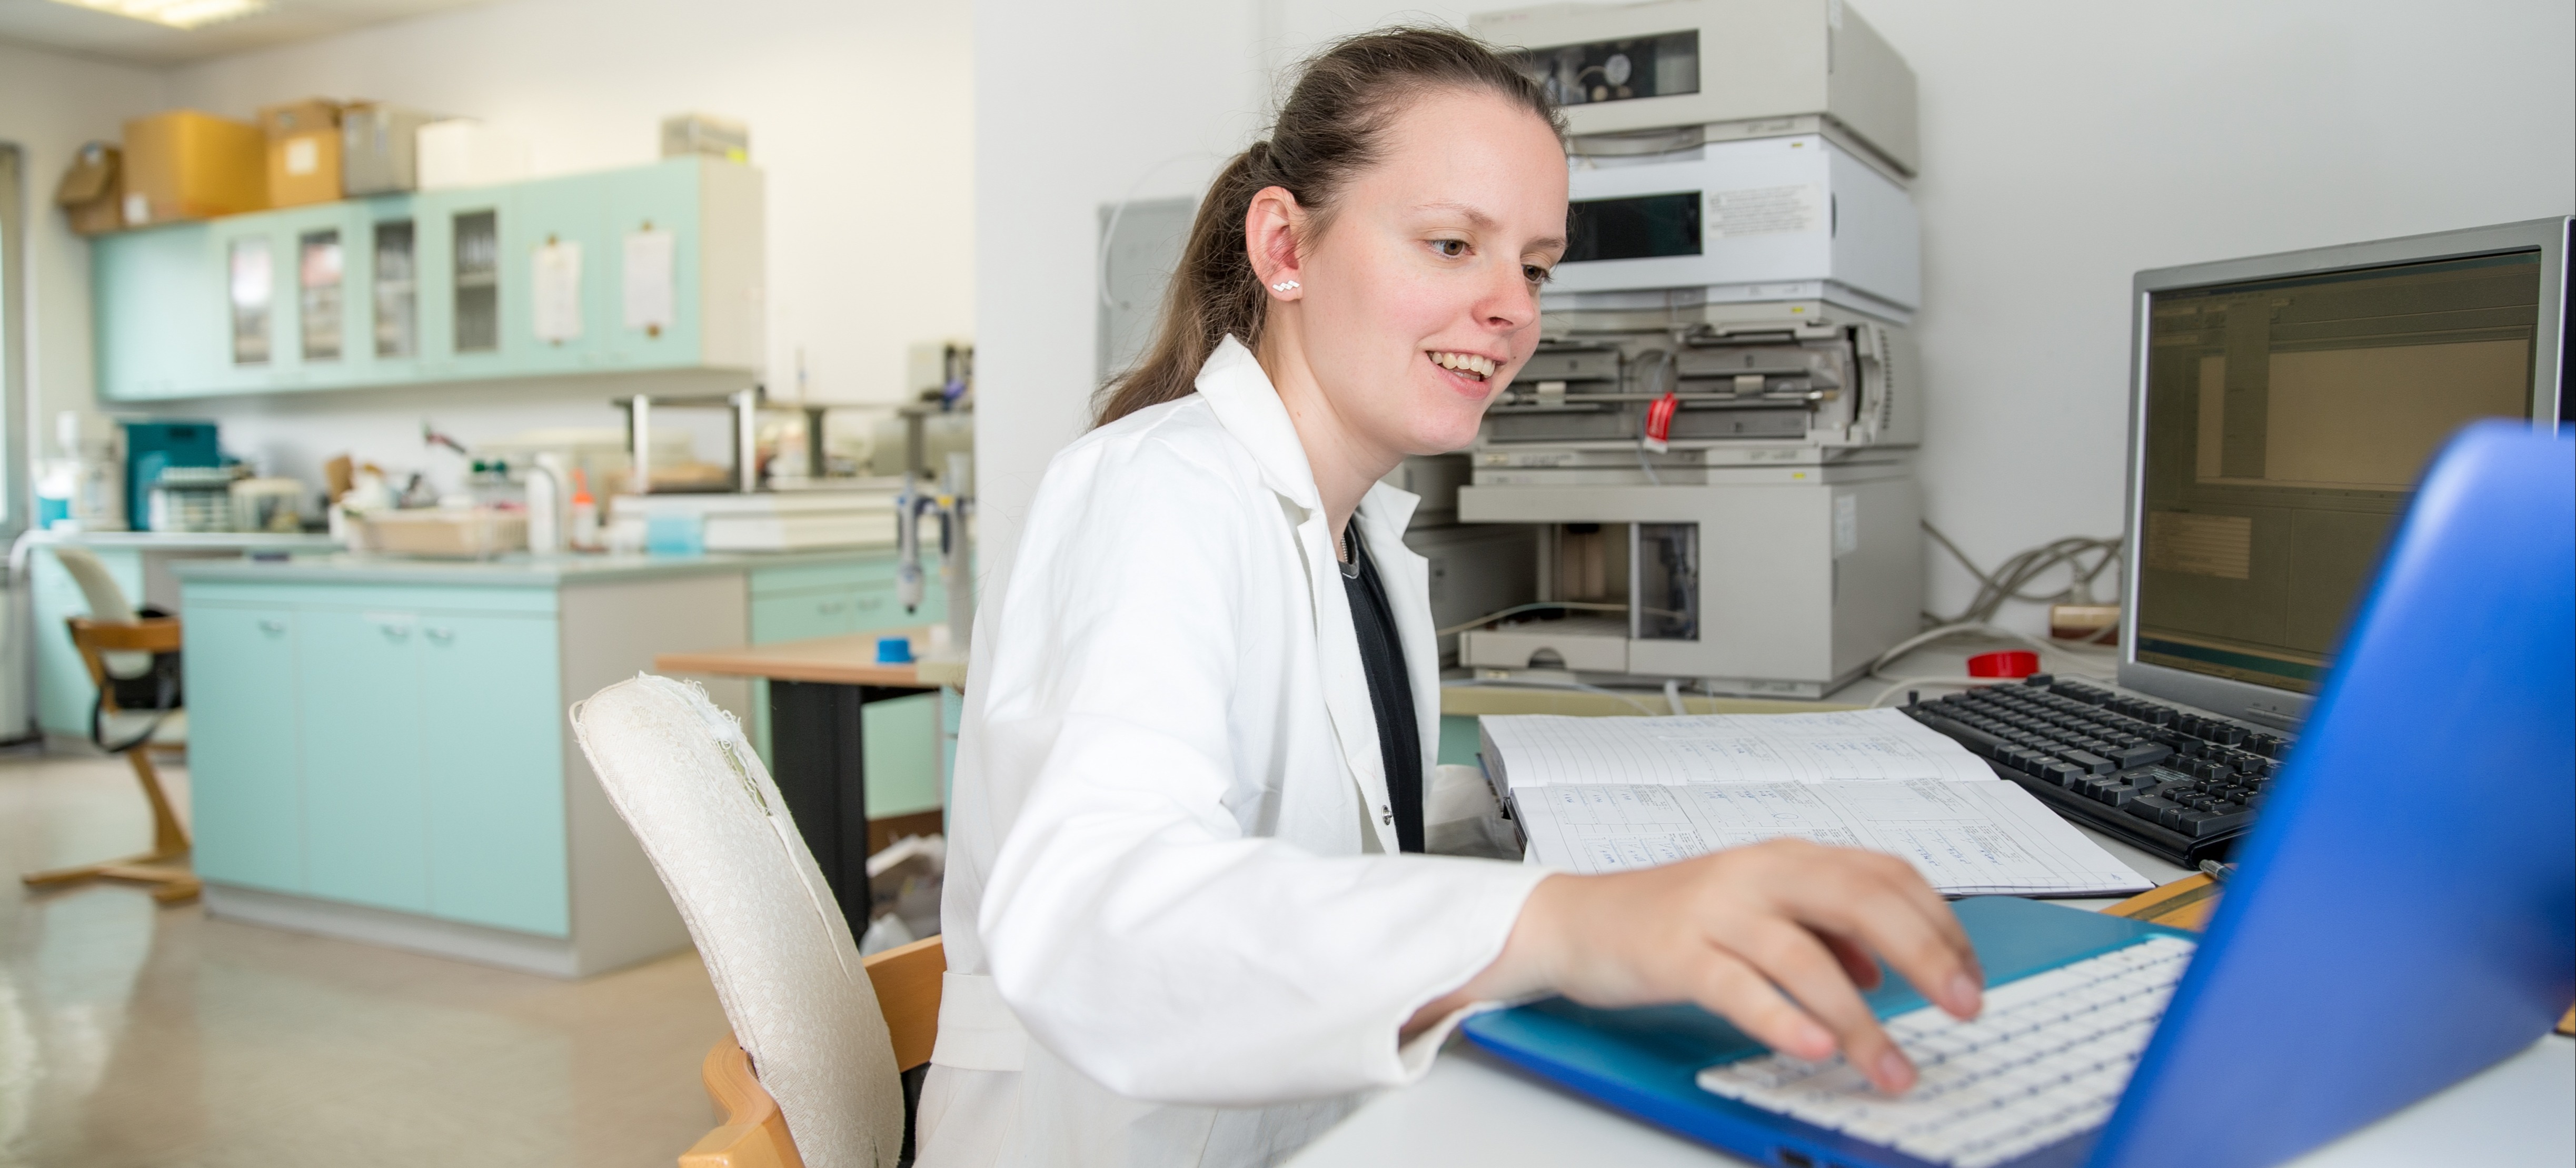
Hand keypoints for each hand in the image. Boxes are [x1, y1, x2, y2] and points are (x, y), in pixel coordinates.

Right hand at [1411, 840, 1983, 1092]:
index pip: (1885, 874)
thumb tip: (1883, 971)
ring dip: (1861, 1020)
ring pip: (1806, 956)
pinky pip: (1739, 986)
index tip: (1970, 977)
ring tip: (1890, 1068)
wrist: (1578, 921)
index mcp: (1789, 858)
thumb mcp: (1761, 911)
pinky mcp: (1677, 952)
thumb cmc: (1675, 917)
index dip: (1941, 923)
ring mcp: (1717, 910)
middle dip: (1925, 954)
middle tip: (1962, 1007)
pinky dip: (1782, 1018)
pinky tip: (1813, 1047)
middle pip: (1861, 899)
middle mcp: (1759, 874)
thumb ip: (1824, 932)